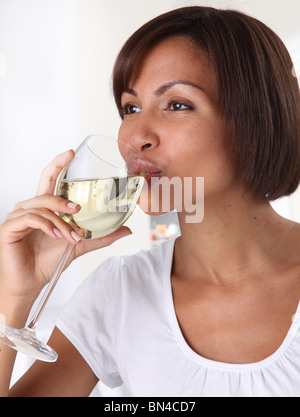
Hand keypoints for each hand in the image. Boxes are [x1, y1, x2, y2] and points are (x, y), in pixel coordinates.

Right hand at [0, 150, 131, 301]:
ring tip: (70, 237)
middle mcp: (30, 207)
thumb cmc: (50, 260)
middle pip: (45, 188)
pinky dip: (46, 225)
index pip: (50, 179)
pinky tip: (55, 236)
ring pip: (42, 206)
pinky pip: (30, 218)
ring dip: (60, 222)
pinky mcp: (9, 227)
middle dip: (62, 197)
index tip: (71, 152)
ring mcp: (18, 216)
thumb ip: (101, 235)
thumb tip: (127, 229)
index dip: (59, 164)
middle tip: (78, 208)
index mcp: (45, 207)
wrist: (32, 282)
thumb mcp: (80, 245)